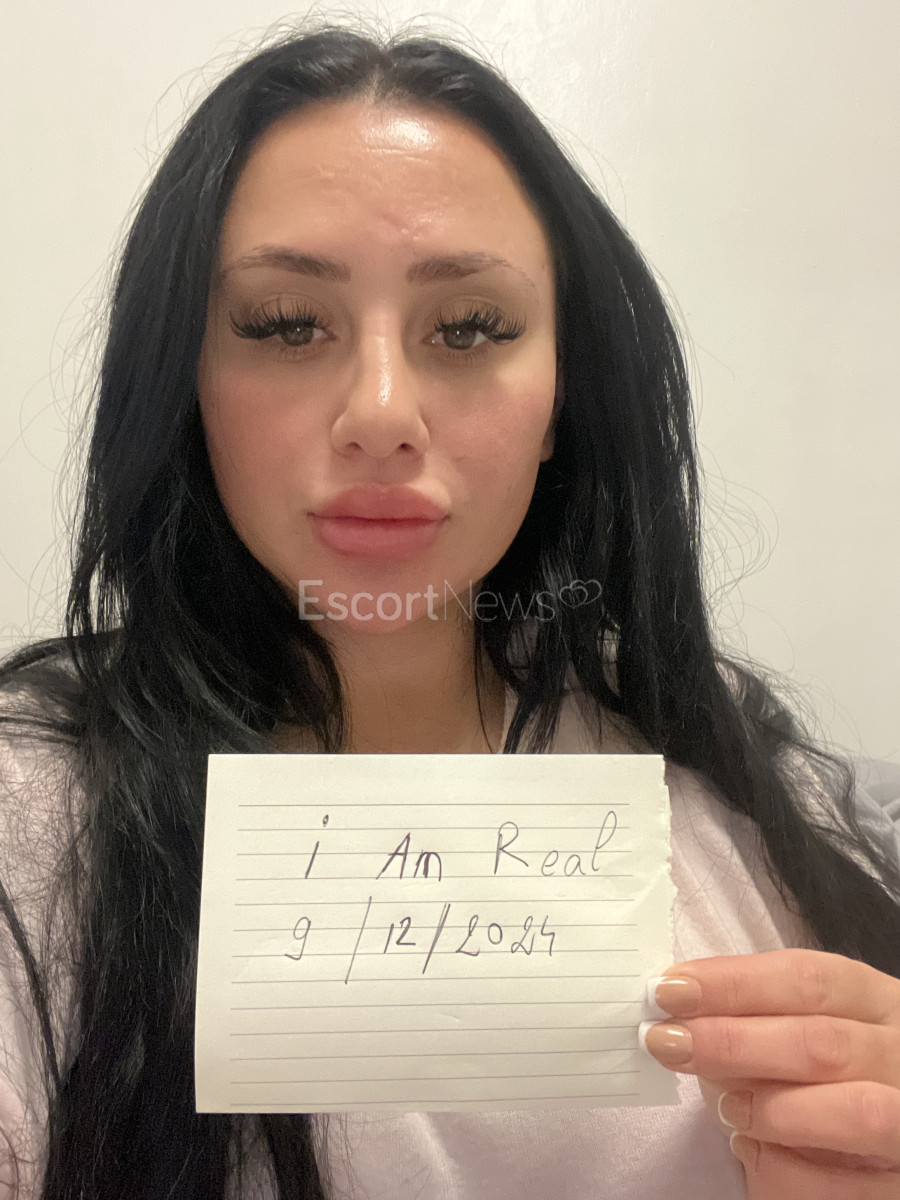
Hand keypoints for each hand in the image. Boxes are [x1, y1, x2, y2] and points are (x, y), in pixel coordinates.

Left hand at [641, 948, 899, 1198]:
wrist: (879, 1138)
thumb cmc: (828, 1074)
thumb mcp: (809, 1028)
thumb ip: (758, 1018)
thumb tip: (679, 1014)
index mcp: (875, 1002)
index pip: (808, 978)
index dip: (734, 982)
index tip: (669, 989)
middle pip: (822, 1043)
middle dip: (734, 1043)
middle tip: (666, 1042)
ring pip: (852, 1112)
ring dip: (771, 1110)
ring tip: (725, 1111)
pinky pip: (847, 1185)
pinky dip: (790, 1171)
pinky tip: (753, 1153)